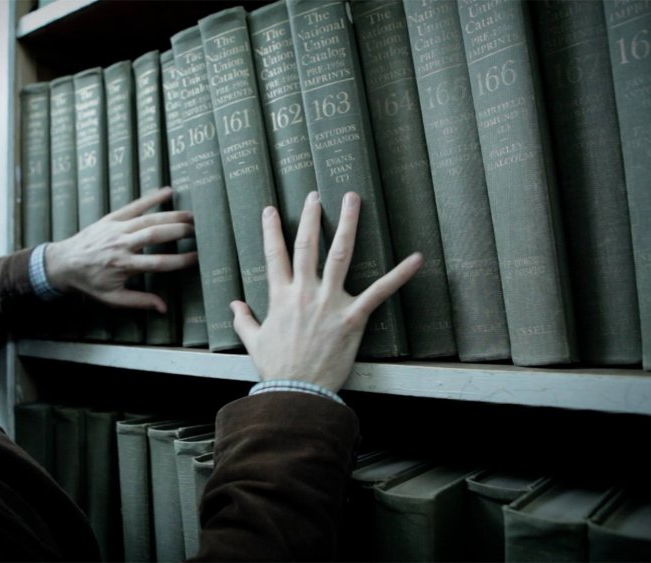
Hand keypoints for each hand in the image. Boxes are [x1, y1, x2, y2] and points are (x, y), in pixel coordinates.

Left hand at [46, 187, 196, 312]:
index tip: (198, 257)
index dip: (181, 260)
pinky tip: (168, 192)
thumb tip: (164, 308)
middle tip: (199, 231)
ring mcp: (116, 228)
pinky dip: (151, 198)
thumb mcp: (112, 298)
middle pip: (156, 235)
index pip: (159, 262)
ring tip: (192, 215)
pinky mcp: (111, 218)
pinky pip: (134, 206)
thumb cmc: (89, 283)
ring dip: (172, 215)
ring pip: (148, 219)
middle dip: (180, 232)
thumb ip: (139, 301)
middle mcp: (121, 244)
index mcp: (123, 265)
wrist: (63, 263)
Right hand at [231, 191, 422, 391]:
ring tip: (352, 200)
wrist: (298, 392)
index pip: (274, 255)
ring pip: (339, 255)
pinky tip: (416, 258)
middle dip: (311, 217)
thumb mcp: (253, 342)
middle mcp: (305, 293)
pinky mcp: (353, 318)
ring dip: (347, 225)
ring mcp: (330, 303)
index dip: (271, 230)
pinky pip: (379, 292)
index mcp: (281, 297)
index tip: (271, 210)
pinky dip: (399, 275)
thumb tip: (234, 304)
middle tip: (315, 195)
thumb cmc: (277, 369)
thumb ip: (244, 320)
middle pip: (307, 246)